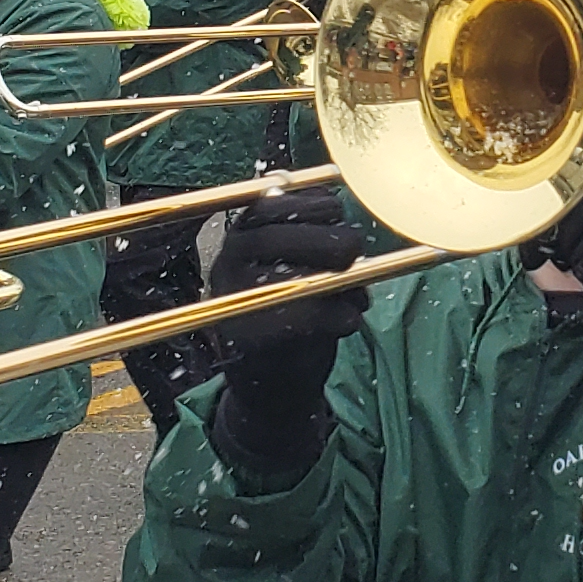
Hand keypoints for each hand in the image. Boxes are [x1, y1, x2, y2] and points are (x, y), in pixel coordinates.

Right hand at [204, 191, 368, 482]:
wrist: (267, 384)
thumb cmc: (285, 308)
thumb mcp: (284, 259)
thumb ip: (303, 228)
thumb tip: (335, 197)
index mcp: (235, 240)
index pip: (272, 203)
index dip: (314, 204)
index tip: (338, 211)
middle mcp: (227, 267)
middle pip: (286, 237)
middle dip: (334, 239)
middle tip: (355, 249)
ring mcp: (241, 304)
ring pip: (303, 276)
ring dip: (343, 279)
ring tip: (354, 290)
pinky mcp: (262, 342)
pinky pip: (320, 317)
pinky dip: (346, 316)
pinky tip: (348, 318)